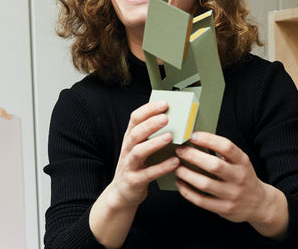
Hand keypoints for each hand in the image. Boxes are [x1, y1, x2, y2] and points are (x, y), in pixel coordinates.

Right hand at [90, 100, 180, 247]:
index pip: (135, 119)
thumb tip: (174, 117)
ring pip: (138, 152)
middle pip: (135, 133)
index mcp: (130, 139)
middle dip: (150, 124)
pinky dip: (162, 167)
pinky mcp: (135, 181)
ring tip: (170, 137)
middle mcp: (128, 150)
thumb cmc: (137, 166)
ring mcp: (130, 166)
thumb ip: (152, 135)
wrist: (123, 193)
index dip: (148, 110)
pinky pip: (148, 174)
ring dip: (154, 143)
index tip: (164, 103)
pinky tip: (175, 162)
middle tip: (166, 117)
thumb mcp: (141, 148)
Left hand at [173, 132, 288, 237]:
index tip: (193, 135)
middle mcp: (239, 177)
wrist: (258, 203)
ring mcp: (232, 194)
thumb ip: (224, 154)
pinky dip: (187, 191)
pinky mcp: (224, 208)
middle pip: (214, 165)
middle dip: (193, 156)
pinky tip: (180, 183)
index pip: (227, 147)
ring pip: (205, 184)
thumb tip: (196, 141)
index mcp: (243, 162)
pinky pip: (201, 201)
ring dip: (187, 174)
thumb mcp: (240, 163)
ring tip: (176, 168)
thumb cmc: (243, 178)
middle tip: (179, 151)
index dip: (209, 140)